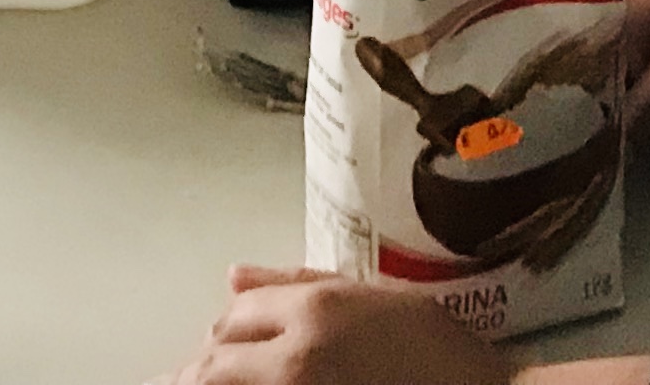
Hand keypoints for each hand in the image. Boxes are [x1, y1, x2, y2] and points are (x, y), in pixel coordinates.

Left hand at [165, 270, 511, 384]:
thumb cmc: (439, 352)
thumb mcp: (375, 299)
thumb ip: (300, 284)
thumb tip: (234, 276)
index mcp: (317, 309)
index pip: (238, 314)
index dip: (232, 330)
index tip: (235, 346)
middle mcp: (298, 356)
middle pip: (217, 357)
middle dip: (211, 365)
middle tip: (213, 375)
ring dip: (216, 382)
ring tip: (219, 383)